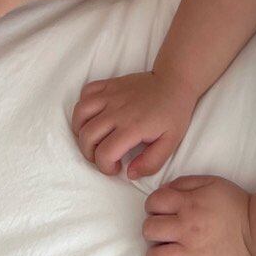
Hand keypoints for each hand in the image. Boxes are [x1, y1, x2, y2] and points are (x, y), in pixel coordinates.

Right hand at [72, 71, 197, 178]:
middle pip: (87, 136)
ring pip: (80, 113)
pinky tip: (94, 116)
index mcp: (132, 127)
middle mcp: (117, 110)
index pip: (104, 154)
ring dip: (81, 130)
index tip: (116, 168)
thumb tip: (130, 173)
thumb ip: (151, 162)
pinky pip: (86, 92)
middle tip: (104, 156)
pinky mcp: (110, 83)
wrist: (175, 82)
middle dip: (90, 153)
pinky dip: (84, 106)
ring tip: (94, 138)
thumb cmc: (173, 113)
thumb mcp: (170, 143)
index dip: (105, 167)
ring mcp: (111, 95)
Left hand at [143, 176, 253, 255]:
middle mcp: (187, 229)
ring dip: (157, 254)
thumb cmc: (231, 202)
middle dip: (153, 227)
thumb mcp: (209, 182)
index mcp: (189, 204)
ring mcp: (193, 254)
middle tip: (165, 229)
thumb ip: (183, 183)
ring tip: (168, 250)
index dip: (153, 204)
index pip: (153, 202)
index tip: (162, 209)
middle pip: (149, 230)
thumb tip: (162, 193)